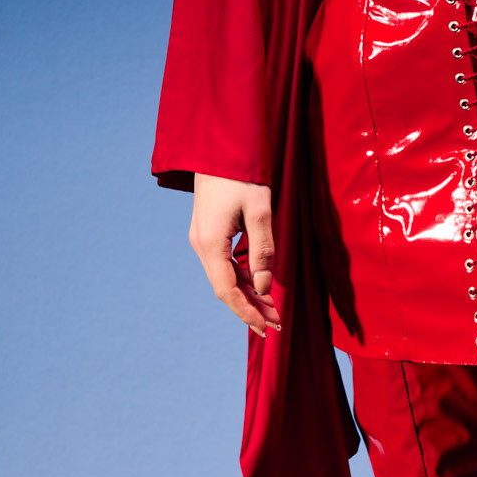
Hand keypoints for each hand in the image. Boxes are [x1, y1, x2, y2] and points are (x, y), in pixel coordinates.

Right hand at [189, 175, 280, 336]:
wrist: (219, 148)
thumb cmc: (242, 175)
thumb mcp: (260, 211)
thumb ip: (263, 250)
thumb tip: (265, 287)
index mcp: (211, 243)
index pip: (227, 291)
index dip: (247, 313)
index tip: (266, 328)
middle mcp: (201, 245)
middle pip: (225, 288)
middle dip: (250, 308)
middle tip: (276, 323)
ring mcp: (201, 239)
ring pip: (224, 277)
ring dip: (248, 294)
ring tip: (272, 307)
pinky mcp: (207, 232)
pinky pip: (224, 264)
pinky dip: (242, 277)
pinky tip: (259, 283)